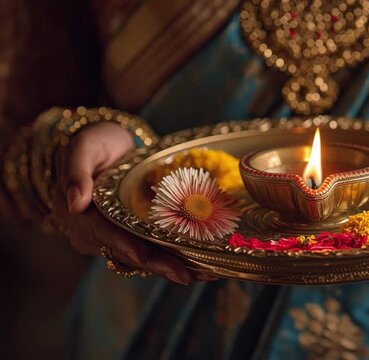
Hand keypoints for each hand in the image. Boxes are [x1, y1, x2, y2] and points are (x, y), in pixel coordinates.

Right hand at [50, 122, 216, 283]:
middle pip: (126, 253)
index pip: (101, 233)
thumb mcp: (85, 146)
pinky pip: (151, 252)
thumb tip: (74, 203)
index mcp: (77, 213)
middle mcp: (92, 233)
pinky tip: (199, 267)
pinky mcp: (131, 237)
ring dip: (170, 268)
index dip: (123, 245)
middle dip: (156, 264)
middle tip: (185, 275)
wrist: (111, 145)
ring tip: (202, 275)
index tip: (143, 255)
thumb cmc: (96, 142)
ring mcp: (112, 238)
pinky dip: (173, 259)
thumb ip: (76, 171)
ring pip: (141, 258)